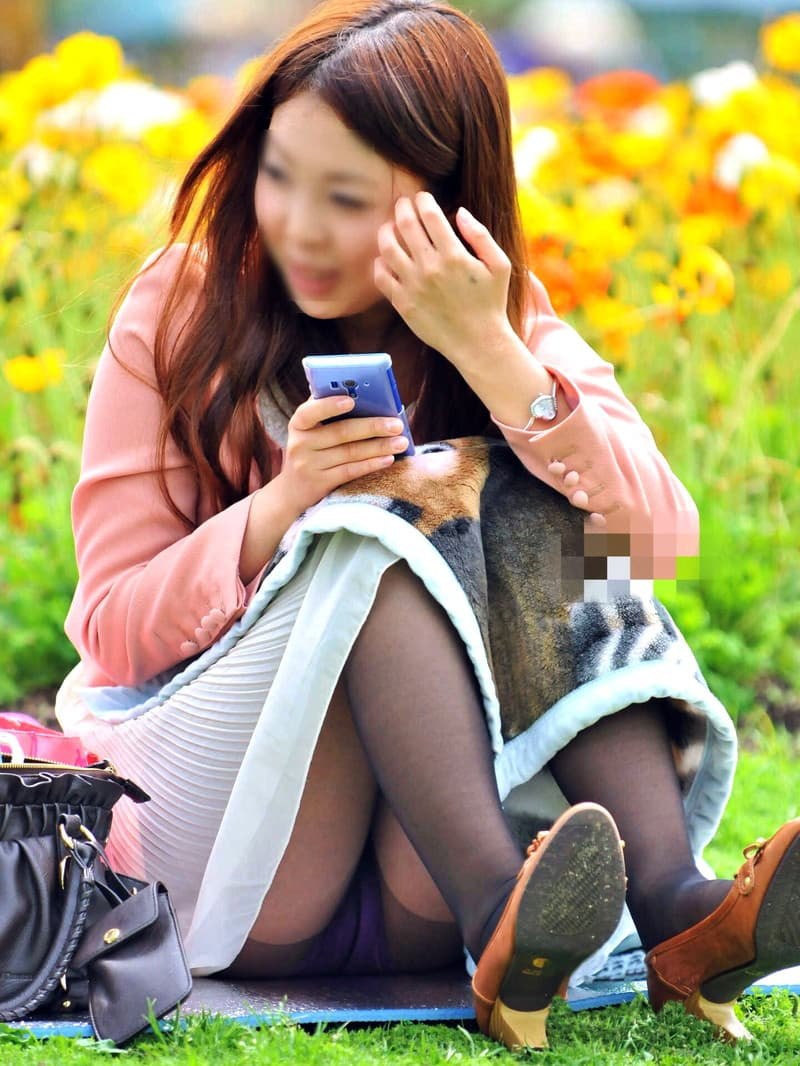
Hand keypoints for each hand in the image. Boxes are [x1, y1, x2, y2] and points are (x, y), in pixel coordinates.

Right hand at [272, 395, 409, 516]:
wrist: (291, 491)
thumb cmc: (311, 451)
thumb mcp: (310, 432)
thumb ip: (329, 415)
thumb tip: (366, 398)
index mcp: (299, 423)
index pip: (310, 411)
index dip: (330, 406)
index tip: (351, 401)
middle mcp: (301, 443)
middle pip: (340, 432)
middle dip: (372, 427)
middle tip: (396, 424)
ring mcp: (309, 465)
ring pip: (350, 452)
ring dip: (379, 446)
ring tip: (401, 442)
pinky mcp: (320, 483)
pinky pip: (350, 471)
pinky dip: (371, 464)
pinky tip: (388, 459)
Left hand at [373, 191, 512, 366]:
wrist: (478, 343)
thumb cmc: (491, 303)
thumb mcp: (499, 266)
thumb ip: (481, 236)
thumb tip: (460, 212)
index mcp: (454, 255)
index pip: (429, 214)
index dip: (422, 200)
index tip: (422, 197)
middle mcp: (430, 268)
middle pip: (405, 224)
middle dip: (402, 207)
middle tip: (403, 204)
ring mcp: (413, 286)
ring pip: (387, 247)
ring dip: (386, 230)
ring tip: (390, 227)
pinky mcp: (403, 303)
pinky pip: (381, 276)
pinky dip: (380, 262)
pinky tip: (386, 258)